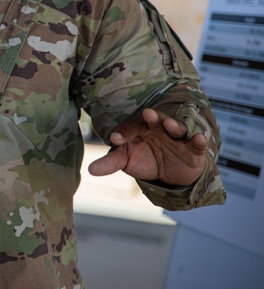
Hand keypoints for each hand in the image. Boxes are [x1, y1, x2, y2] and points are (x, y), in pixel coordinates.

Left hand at [88, 107, 207, 186]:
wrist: (170, 175)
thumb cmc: (144, 159)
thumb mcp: (126, 161)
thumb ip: (110, 163)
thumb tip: (90, 170)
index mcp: (140, 128)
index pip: (130, 127)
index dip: (123, 132)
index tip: (114, 139)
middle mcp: (158, 128)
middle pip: (156, 120)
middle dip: (152, 117)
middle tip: (147, 114)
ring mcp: (177, 137)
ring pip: (176, 127)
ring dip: (174, 125)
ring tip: (169, 124)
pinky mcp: (193, 148)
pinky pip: (196, 142)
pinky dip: (198, 140)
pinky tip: (198, 138)